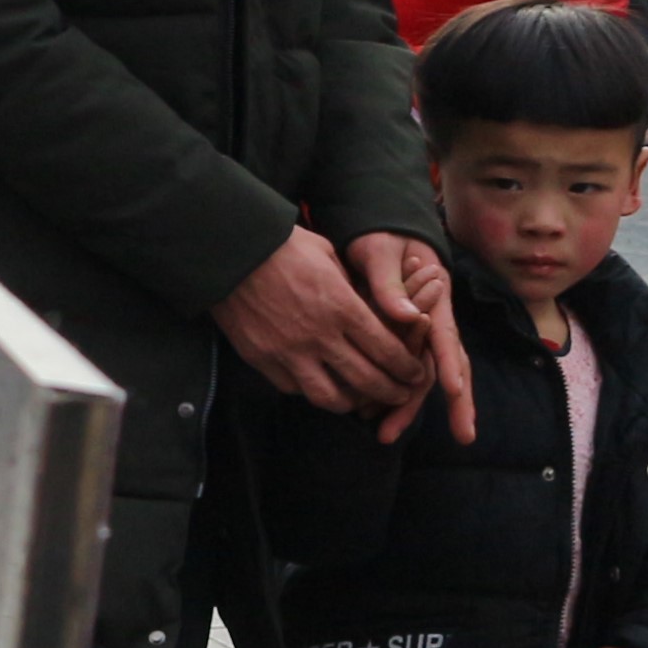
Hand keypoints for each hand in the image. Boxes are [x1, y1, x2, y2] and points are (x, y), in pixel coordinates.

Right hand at [210, 226, 423, 416]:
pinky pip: (293, 388)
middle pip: (367, 380)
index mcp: (343, 308)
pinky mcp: (261, 358)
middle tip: (401, 394)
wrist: (230, 250)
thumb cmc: (283, 245)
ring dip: (352, 402)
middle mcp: (320, 336)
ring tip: (360, 400)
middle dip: (391, 392)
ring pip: (330, 396)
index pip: (388, 351)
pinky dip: (310, 390)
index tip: (416, 373)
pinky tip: (319, 383)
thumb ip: (350, 288)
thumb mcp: (329, 256)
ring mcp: (288, 352)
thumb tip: (367, 308)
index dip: (407, 368)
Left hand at [346, 229, 476, 446]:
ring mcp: (421, 334)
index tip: (455, 391)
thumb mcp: (381, 253)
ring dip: (410, 406)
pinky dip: (392, 395)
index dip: (451, 365)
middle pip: (449, 366)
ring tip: (389, 435)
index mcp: (435, 302)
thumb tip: (408, 316)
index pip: (447, 338)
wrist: (377, 232)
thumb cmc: (381, 240)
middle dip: (457, 402)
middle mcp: (434, 322)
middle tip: (464, 436)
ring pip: (425, 376)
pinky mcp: (402, 340)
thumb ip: (391, 284)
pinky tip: (375, 418)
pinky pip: (403, 372)